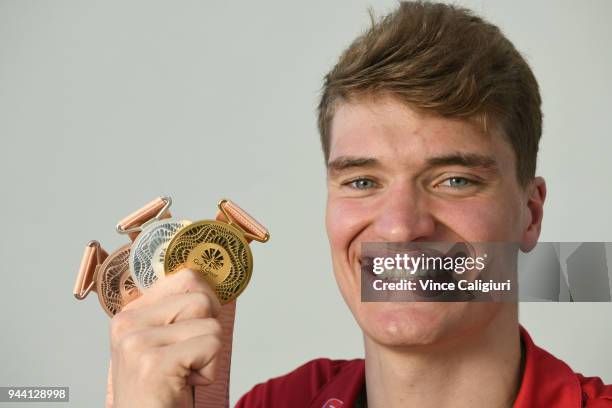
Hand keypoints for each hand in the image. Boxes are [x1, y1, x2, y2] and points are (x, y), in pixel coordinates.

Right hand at [106, 269, 234, 407]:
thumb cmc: (161, 389)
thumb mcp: (164, 344)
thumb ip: (177, 313)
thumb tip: (209, 282)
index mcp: (129, 314)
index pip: (187, 278)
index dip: (206, 305)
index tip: (194, 333)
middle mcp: (127, 323)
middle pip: (202, 299)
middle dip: (207, 332)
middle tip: (186, 359)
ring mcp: (137, 342)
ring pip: (211, 324)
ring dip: (208, 355)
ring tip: (182, 374)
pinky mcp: (153, 362)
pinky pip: (212, 346)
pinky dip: (209, 371)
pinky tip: (183, 384)